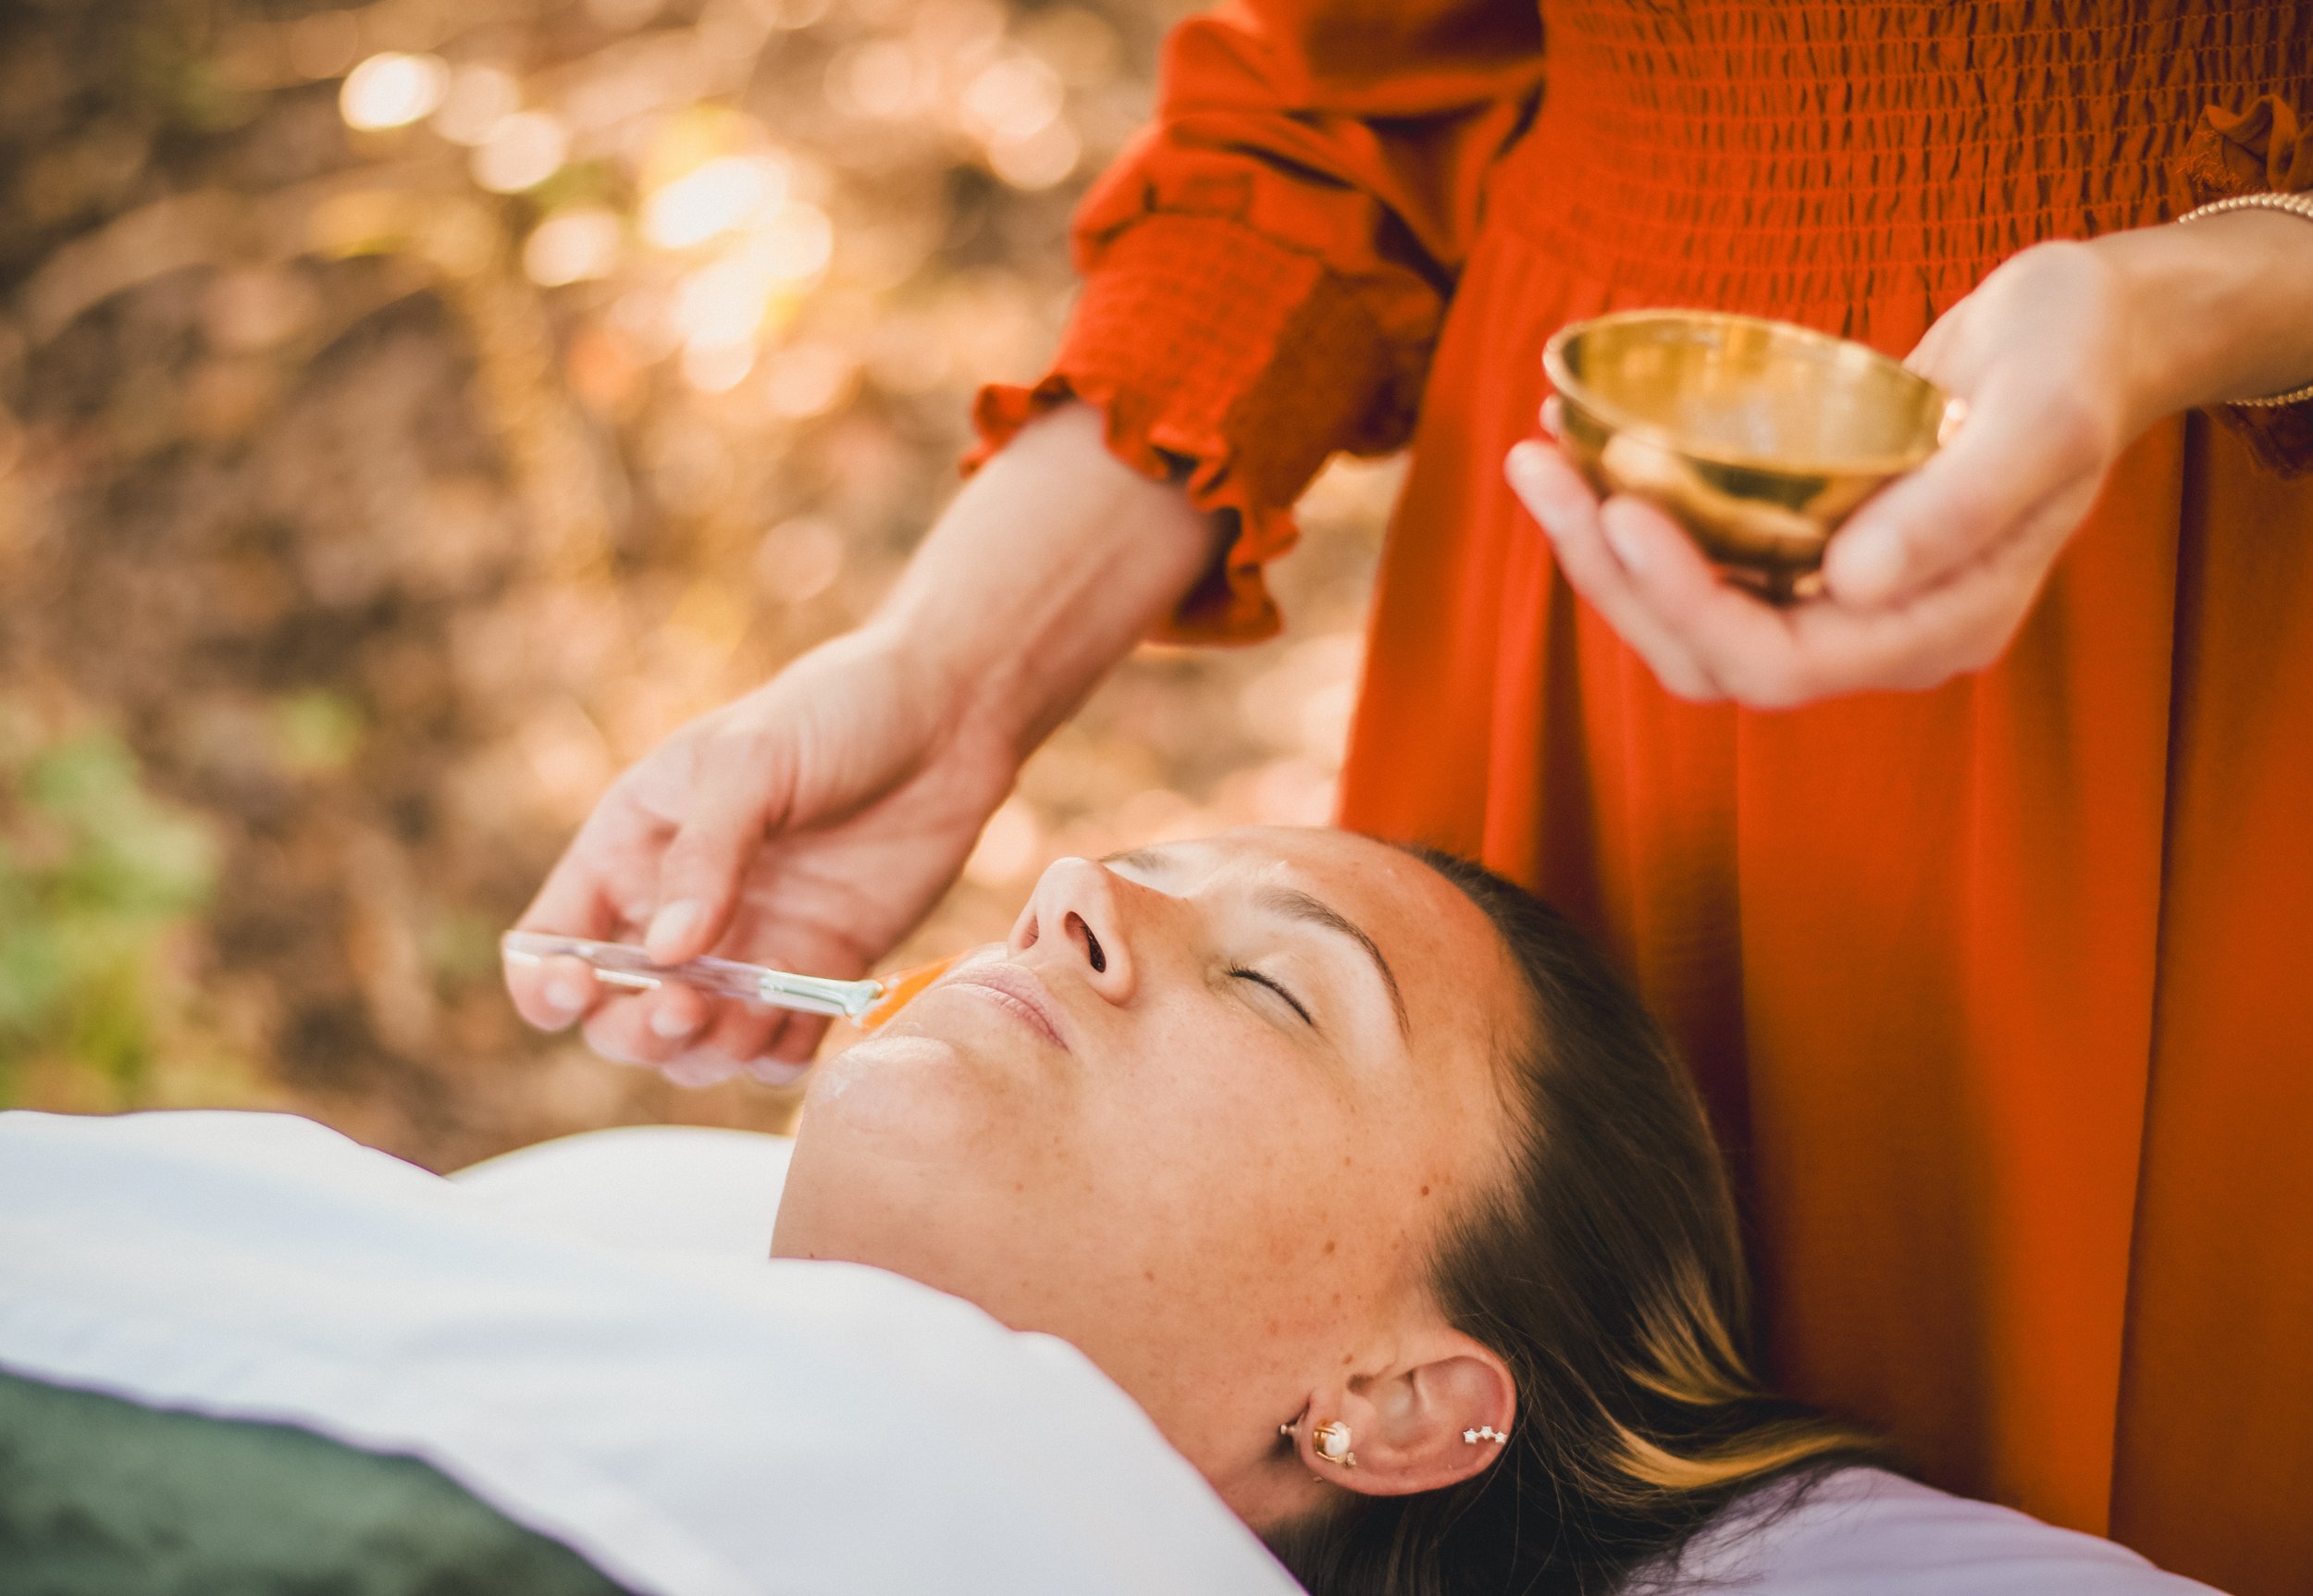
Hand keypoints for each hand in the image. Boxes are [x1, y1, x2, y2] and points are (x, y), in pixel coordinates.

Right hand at [504, 627, 1014, 1083]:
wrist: (949, 717)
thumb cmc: (835, 713)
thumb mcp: (754, 763)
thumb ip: (707, 854)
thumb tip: (667, 953)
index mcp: (630, 847)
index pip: (551, 941)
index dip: (549, 983)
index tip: (581, 989)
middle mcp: (677, 910)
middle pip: (619, 1015)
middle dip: (640, 1030)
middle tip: (687, 1009)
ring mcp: (747, 947)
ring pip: (697, 1046)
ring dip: (712, 1052)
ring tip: (754, 1013)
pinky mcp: (816, 970)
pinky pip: (778, 1046)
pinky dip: (781, 1055)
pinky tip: (805, 1023)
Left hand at [1505, 240, 2145, 706]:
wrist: (2094, 328)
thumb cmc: (2080, 354)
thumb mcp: (2045, 412)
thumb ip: (1961, 504)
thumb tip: (1851, 579)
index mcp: (1941, 626)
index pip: (1779, 664)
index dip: (1688, 602)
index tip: (1624, 509)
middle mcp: (1878, 631)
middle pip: (1708, 652)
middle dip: (1611, 572)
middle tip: (1538, 469)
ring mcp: (1839, 593)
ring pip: (1687, 610)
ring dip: (1601, 544)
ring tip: (1538, 455)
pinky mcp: (1807, 544)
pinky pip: (1702, 554)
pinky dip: (1633, 508)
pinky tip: (1580, 441)